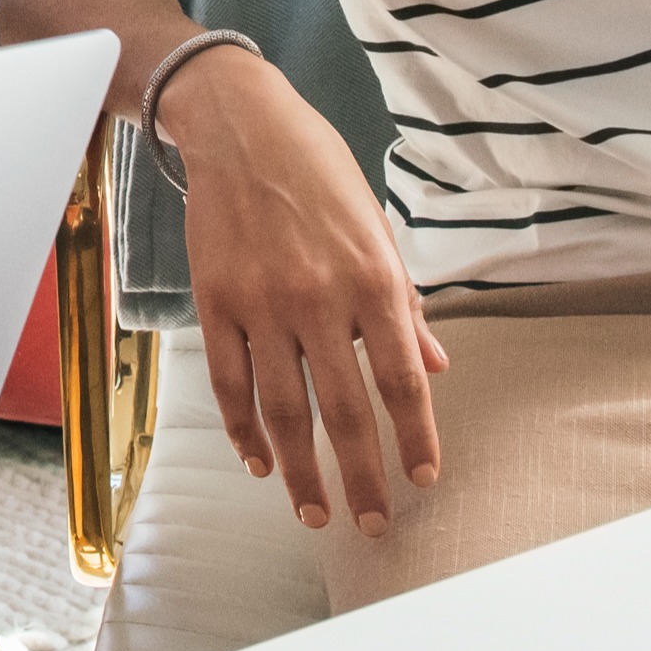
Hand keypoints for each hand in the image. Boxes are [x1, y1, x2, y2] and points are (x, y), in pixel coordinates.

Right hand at [160, 47, 447, 534]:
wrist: (240, 126)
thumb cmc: (320, 175)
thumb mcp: (378, 229)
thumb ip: (405, 305)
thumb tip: (435, 366)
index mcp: (373, 279)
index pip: (403, 379)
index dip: (417, 436)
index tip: (425, 478)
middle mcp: (320, 297)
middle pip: (347, 409)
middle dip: (364, 476)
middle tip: (375, 524)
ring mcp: (262, 303)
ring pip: (283, 410)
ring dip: (301, 470)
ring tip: (314, 512)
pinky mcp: (215, 302)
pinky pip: (230, 383)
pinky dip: (244, 431)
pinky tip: (259, 462)